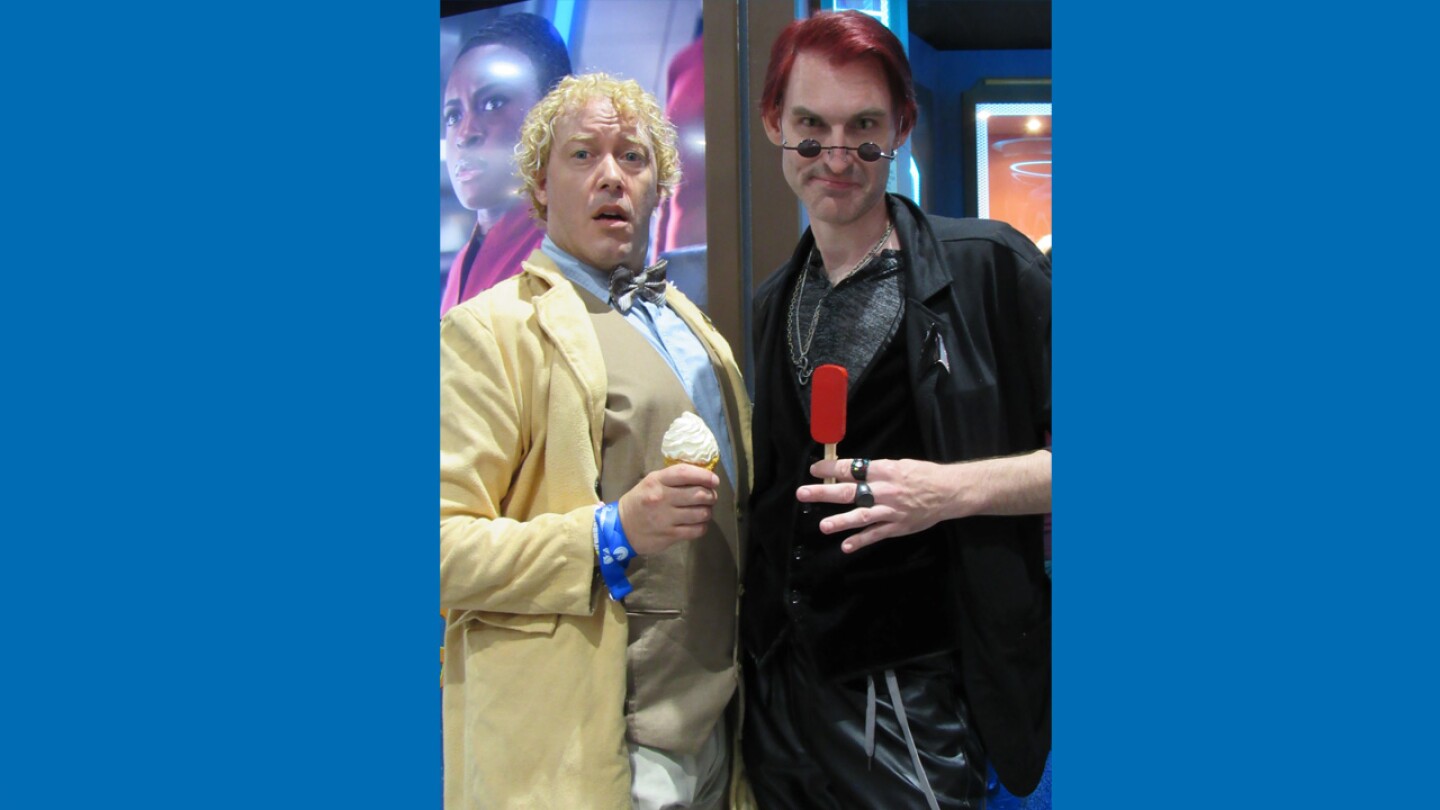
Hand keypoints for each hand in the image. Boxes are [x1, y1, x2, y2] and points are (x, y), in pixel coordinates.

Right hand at [618, 463, 720, 555]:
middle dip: (711, 495)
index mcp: (657, 481)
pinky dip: (703, 526)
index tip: (714, 480)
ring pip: (701, 513)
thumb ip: (672, 479)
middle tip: (711, 496)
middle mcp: (662, 498)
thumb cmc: (640, 501)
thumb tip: (701, 477)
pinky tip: (699, 523)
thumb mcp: (650, 483)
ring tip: (705, 510)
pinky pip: (697, 530)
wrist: (621, 528)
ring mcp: (666, 518)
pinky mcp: (670, 535)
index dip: (705, 475)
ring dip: (708, 511)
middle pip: (699, 494)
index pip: (686, 473)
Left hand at [797, 458, 965, 552]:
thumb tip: (848, 471)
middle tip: (803, 493)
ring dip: (841, 521)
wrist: (948, 492)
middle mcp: (885, 490)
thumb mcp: (898, 465)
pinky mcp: (897, 527)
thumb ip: (874, 470)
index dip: (831, 469)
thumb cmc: (922, 475)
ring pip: (862, 516)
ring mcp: (891, 511)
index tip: (815, 469)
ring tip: (823, 526)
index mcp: (885, 471)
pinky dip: (860, 541)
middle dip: (825, 493)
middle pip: (850, 491)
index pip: (852, 468)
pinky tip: (845, 546)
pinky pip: (876, 535)